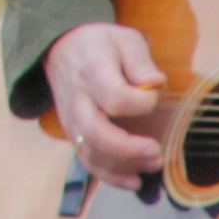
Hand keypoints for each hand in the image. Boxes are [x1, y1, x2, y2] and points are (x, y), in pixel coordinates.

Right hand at [41, 20, 172, 187]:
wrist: (62, 49)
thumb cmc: (100, 45)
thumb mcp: (124, 39)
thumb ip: (141, 61)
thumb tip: (156, 84)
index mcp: (92, 71)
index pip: (115, 97)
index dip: (140, 103)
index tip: (154, 97)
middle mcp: (78, 99)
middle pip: (96, 132)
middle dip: (129, 148)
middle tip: (157, 151)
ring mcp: (72, 120)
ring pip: (91, 153)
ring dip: (124, 165)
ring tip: (154, 163)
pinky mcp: (74, 134)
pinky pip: (87, 161)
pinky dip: (110, 176)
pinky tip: (134, 180)